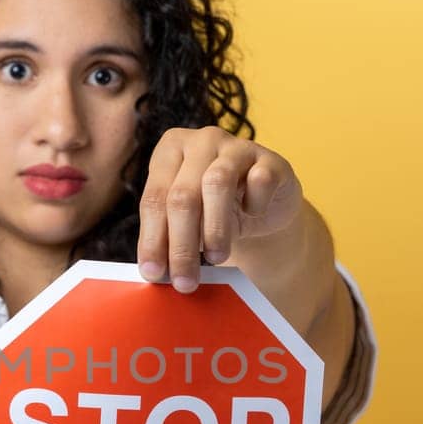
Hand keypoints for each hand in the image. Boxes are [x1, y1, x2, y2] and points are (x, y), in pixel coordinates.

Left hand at [135, 125, 303, 291]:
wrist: (264, 207)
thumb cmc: (216, 212)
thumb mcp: (186, 221)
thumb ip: (168, 236)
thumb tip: (154, 271)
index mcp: (170, 150)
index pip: (154, 199)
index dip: (152, 239)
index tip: (154, 273)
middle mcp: (201, 141)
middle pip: (182, 196)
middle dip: (181, 245)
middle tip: (185, 281)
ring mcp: (237, 147)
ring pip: (217, 184)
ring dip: (215, 229)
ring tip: (216, 258)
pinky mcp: (270, 160)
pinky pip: (259, 181)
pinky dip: (254, 205)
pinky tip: (252, 215)